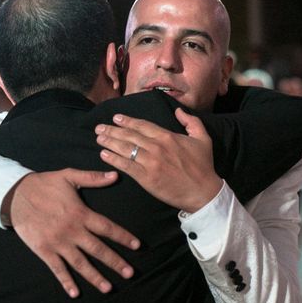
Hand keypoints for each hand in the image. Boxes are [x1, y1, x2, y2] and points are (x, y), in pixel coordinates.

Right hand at [6, 169, 140, 297]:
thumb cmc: (44, 184)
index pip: (107, 227)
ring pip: (80, 263)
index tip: (137, 246)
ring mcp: (58, 242)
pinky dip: (66, 281)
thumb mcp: (69, 176)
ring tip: (109, 288)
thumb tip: (115, 175)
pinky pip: (57, 269)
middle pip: (98, 250)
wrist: (15, 195)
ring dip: (95, 277)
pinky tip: (75, 293)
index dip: (123, 237)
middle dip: (115, 262)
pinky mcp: (44, 250)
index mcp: (81, 213)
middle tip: (130, 273)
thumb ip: (93, 178)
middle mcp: (72, 231)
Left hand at [95, 108, 222, 212]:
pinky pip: (126, 166)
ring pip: (125, 148)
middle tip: (99, 127)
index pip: (142, 125)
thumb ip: (191, 121)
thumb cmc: (203, 166)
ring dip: (109, 142)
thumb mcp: (203, 139)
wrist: (203, 192)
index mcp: (168, 136)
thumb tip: (178, 110)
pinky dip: (113, 159)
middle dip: (113, 130)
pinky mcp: (146, 177)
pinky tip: (103, 154)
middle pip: (130, 135)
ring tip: (98, 138)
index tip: (115, 118)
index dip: (127, 121)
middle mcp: (156, 147)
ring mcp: (150, 162)